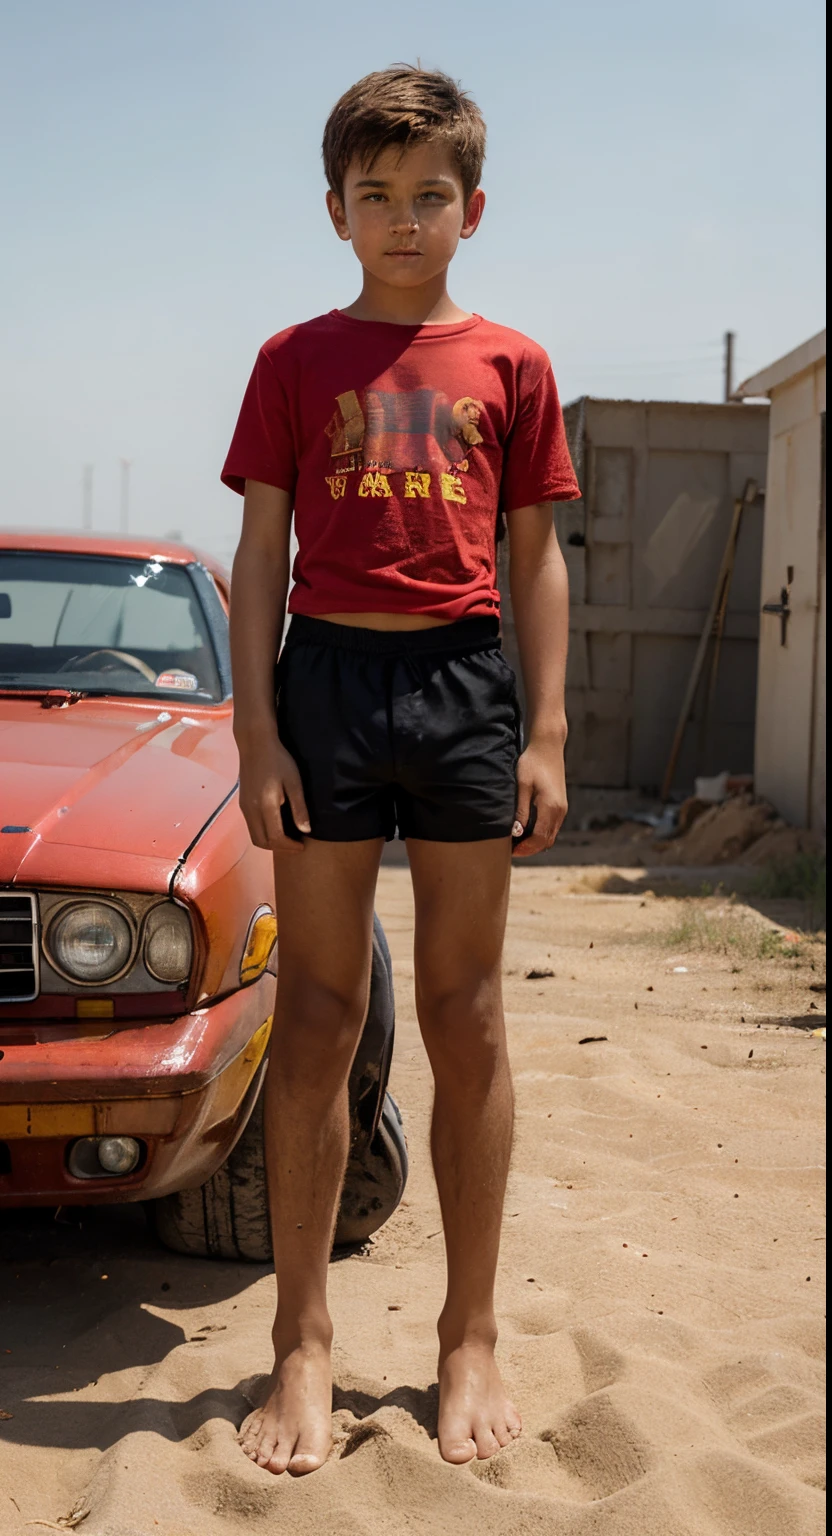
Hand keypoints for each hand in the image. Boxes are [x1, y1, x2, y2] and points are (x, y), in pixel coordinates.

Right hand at [238, 736, 310, 854]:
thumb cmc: (279, 760)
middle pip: (261, 842)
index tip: (302, 846)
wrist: (255, 744)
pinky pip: (251, 826)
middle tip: (295, 845)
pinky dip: (263, 833)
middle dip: (279, 848)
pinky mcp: (242, 803)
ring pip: (254, 836)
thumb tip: (306, 830)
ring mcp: (244, 807)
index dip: (289, 847)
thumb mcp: (294, 782)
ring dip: (270, 842)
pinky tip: (276, 825)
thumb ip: (299, 807)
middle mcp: (251, 810)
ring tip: (287, 838)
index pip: (276, 838)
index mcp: (265, 806)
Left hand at [512, 738, 566, 857]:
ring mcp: (562, 808)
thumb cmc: (532, 763)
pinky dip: (541, 833)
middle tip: (512, 850)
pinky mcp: (561, 805)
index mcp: (550, 807)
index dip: (526, 849)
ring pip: (550, 835)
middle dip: (530, 848)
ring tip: (517, 842)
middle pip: (547, 841)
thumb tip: (516, 832)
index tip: (511, 851)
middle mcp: (560, 811)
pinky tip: (526, 830)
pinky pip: (552, 827)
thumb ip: (520, 811)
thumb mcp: (522, 786)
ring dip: (536, 842)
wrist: (548, 747)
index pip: (540, 838)